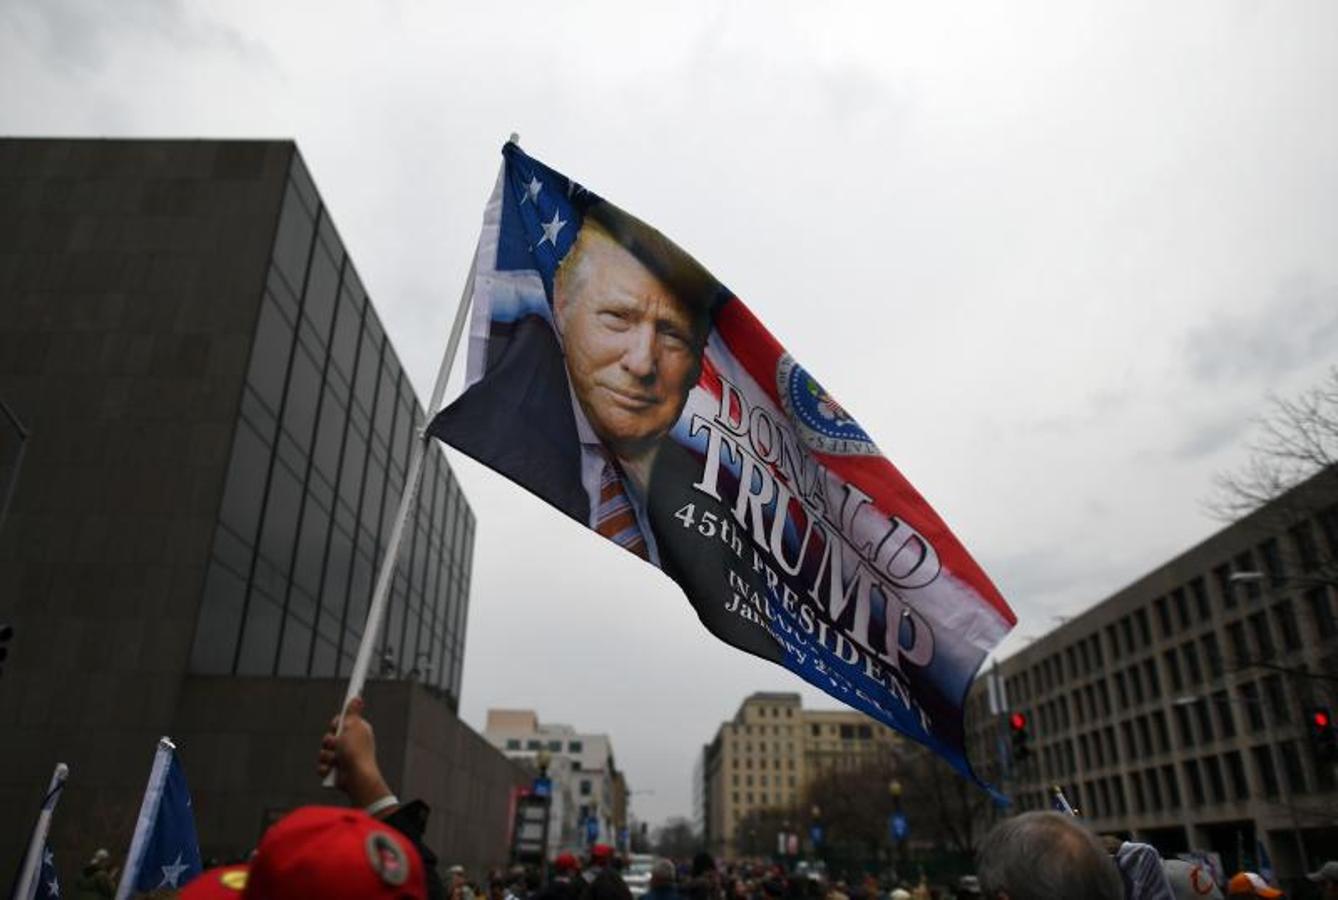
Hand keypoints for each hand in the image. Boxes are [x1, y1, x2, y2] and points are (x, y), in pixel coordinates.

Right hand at [317, 696, 394, 811]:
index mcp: (356, 731)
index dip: (336, 724)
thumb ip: (352, 712)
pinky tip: (332, 770)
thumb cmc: (356, 751)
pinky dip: (325, 768)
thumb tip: (357, 698)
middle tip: (337, 744)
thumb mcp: (353, 726)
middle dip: (329, 742)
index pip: (340, 722)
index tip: (337, 725)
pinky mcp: (336, 770)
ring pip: (324, 752)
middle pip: (329, 737)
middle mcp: (350, 744)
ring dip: (327, 756)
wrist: (356, 778)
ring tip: (336, 760)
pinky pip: (322, 765)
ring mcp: (342, 758)